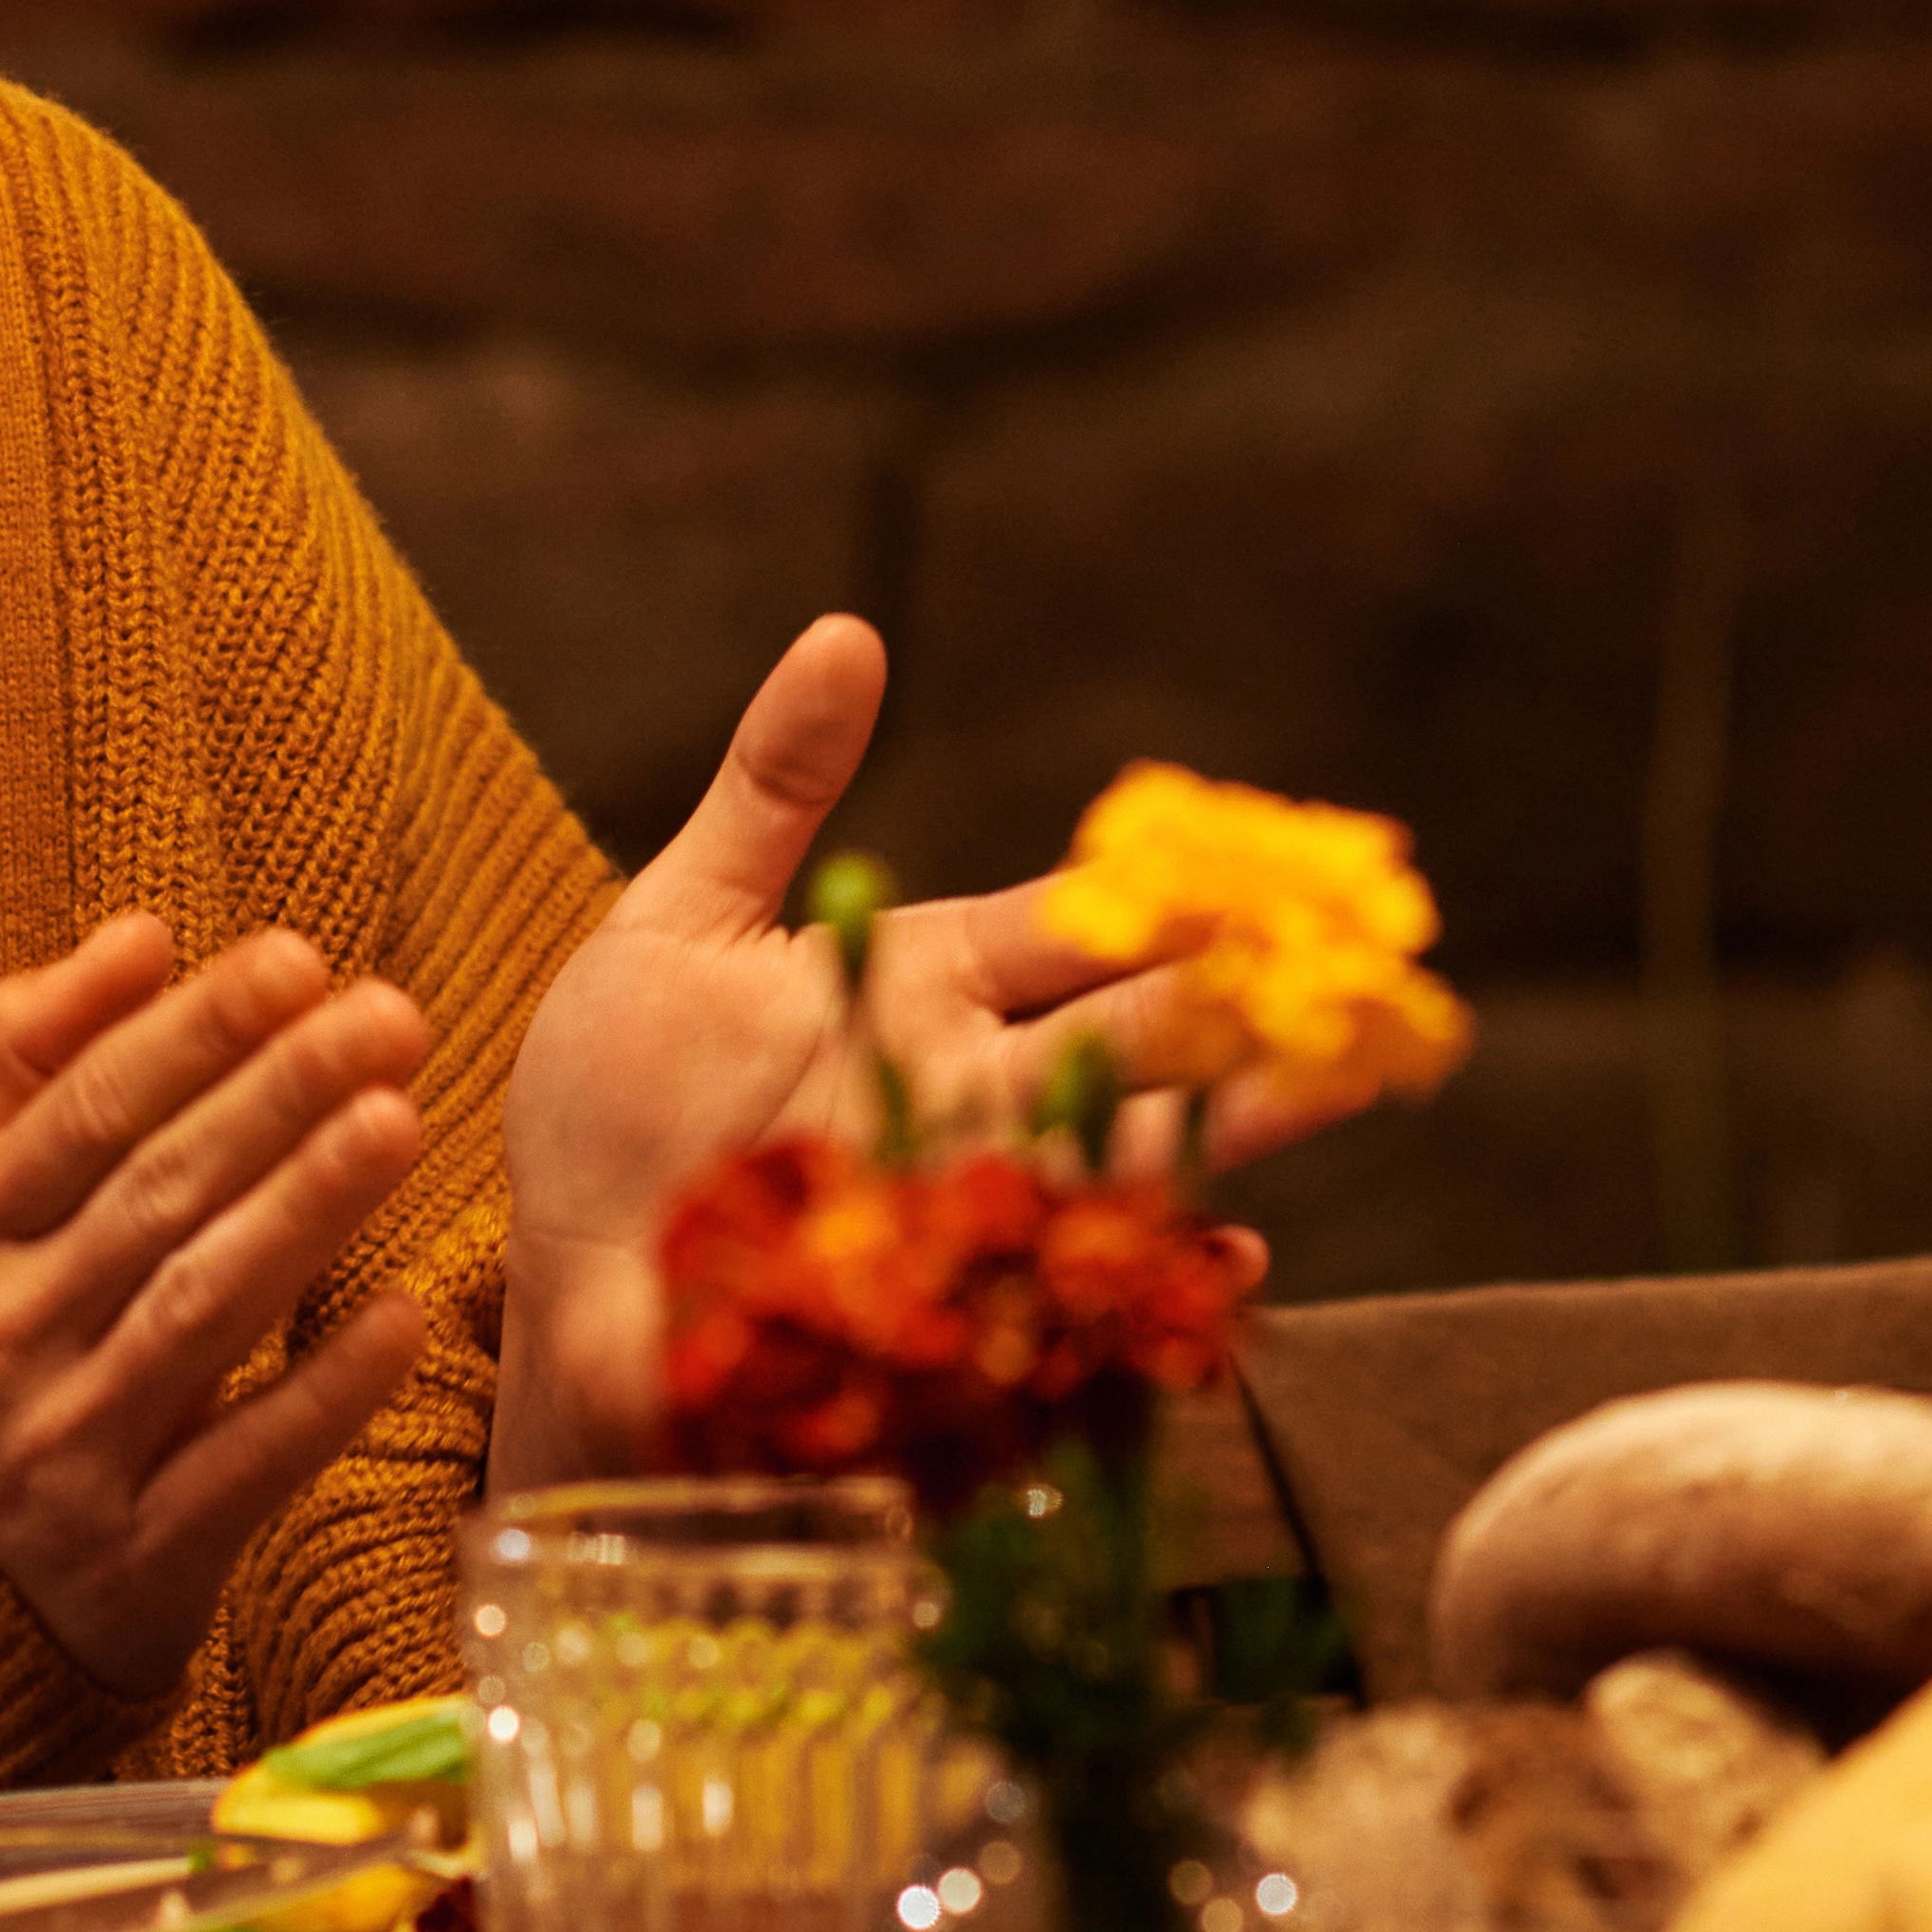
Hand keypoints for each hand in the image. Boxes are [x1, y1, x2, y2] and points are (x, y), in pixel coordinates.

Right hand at [0, 917, 439, 1698]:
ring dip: (304, 1211)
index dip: (190, 1030)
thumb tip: (136, 933)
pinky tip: (400, 1317)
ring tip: (403, 1122)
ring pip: (198, 1312)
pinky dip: (321, 1391)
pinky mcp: (137, 1559)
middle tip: (391, 1015)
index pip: (81, 1110)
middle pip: (154, 1195)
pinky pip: (243, 1464)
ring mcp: (65, 1454)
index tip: (296, 958)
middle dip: (277, 1094)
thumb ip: (24, 1067)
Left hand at [490, 617, 1366, 1490]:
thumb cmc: (615, 1085)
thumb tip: (847, 633)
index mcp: (934, 981)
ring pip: (1137, 1149)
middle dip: (1256, 999)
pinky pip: (1070, 1294)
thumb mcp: (684, 915)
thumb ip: (772, 785)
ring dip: (1245, 1120)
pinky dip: (1158, 1285)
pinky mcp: (937, 1299)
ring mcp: (966, 1196)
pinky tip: (1234, 1266)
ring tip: (1345, 1082)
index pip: (1089, 927)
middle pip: (1145, 1034)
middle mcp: (978, 1085)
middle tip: (1373, 967)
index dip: (1184, 894)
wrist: (557, 1252)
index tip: (1286, 856)